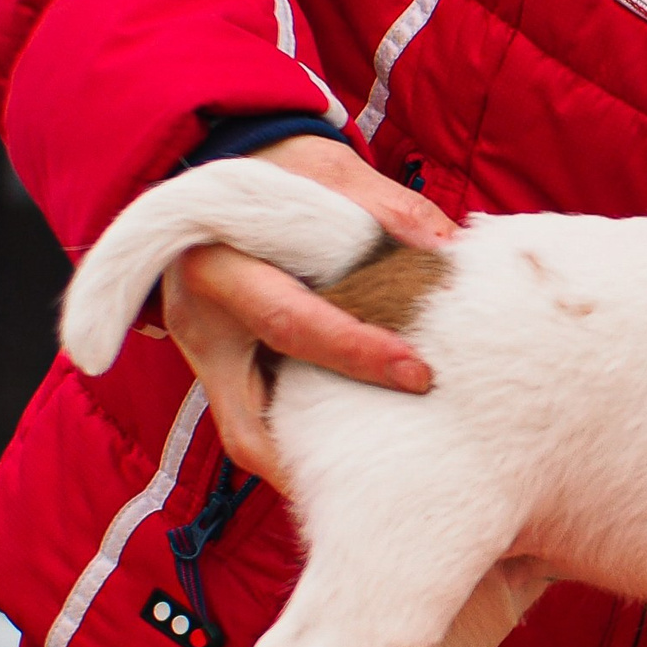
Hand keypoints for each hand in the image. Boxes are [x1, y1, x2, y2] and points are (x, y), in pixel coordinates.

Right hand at [160, 134, 455, 490]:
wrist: (224, 171)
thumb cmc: (278, 171)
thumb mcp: (327, 171)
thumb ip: (384, 206)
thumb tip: (446, 248)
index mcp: (217, 263)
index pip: (289, 323)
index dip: (356, 353)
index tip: (420, 372)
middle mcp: (200, 324)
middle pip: (250, 419)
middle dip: (323, 447)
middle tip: (401, 460)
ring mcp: (203, 357)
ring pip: (246, 438)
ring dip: (306, 462)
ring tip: (380, 475)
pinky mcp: (219, 372)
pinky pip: (255, 424)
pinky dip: (301, 441)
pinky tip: (356, 447)